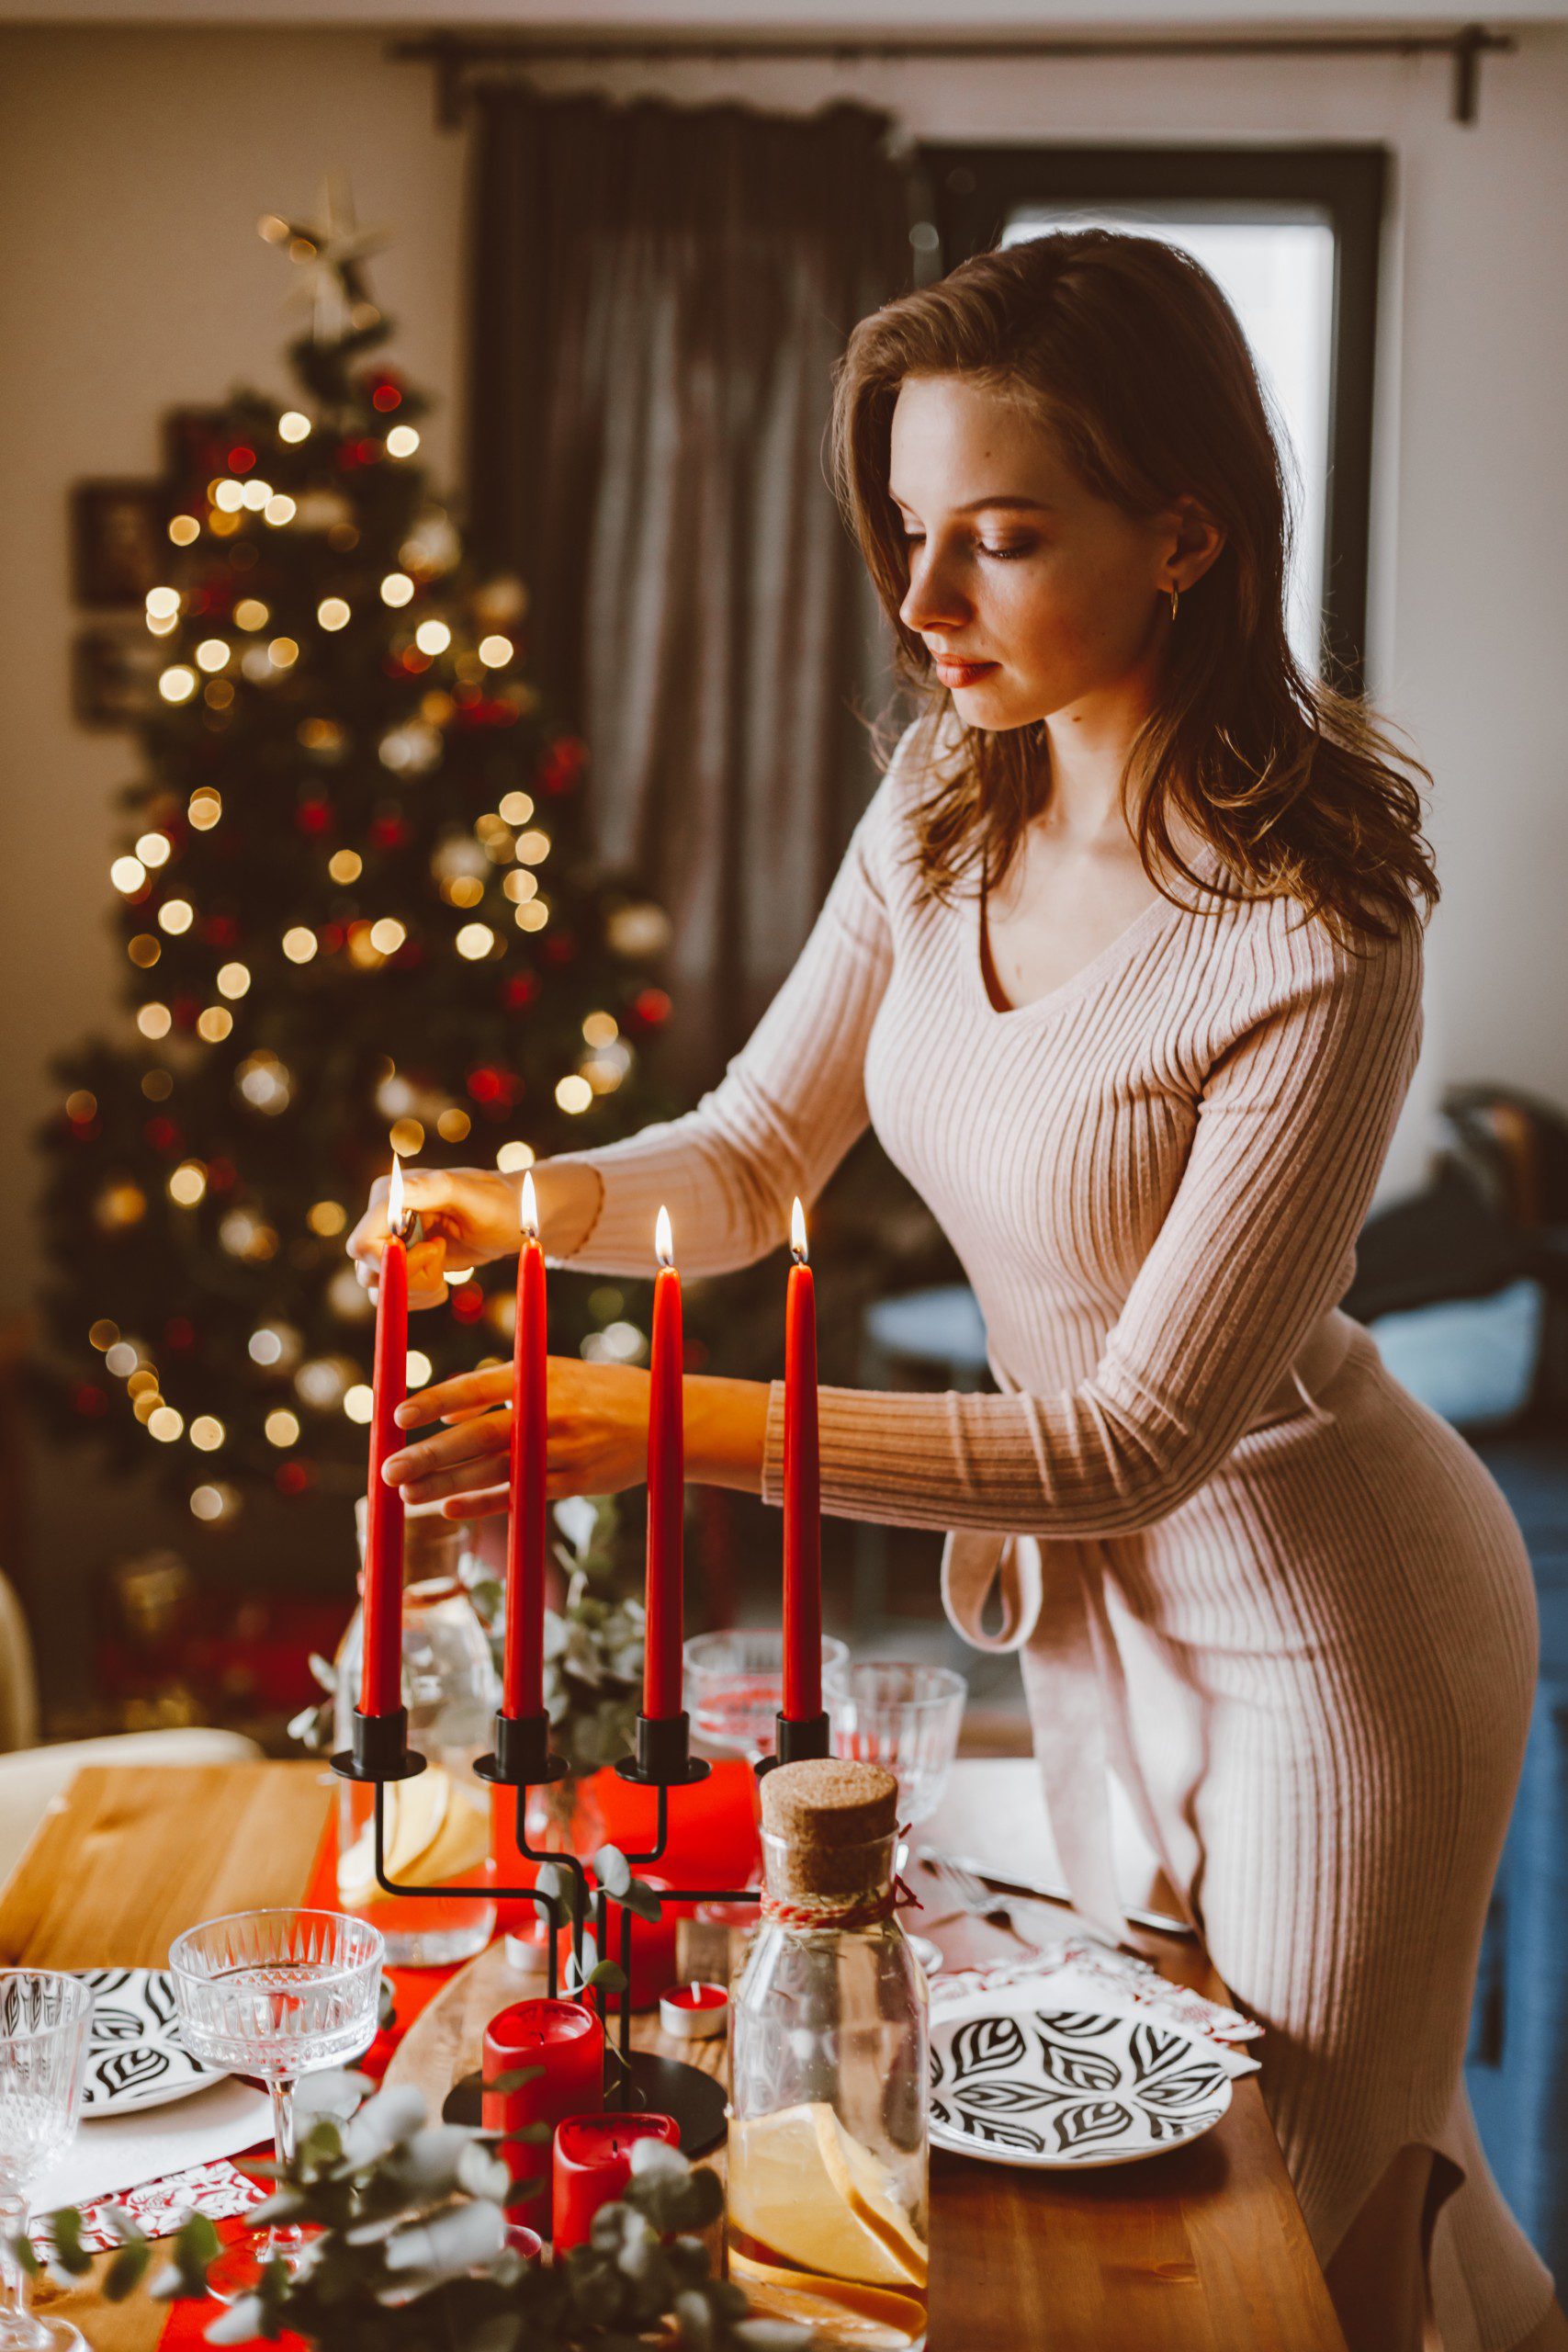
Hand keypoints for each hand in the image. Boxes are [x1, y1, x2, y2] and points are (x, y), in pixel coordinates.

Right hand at [346, 1167, 521, 1310]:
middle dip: (411, 1277)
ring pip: (381, 1288)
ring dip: (417, 1289)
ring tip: (446, 1269)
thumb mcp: (473, 1195)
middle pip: (370, 1271)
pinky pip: (394, 1297)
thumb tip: (394, 1190)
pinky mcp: (402, 1266)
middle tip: (443, 1258)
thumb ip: (435, 1189)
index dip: (394, 1262)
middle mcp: (382, 1219)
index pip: (363, 1244)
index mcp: (390, 1195)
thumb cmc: (499, 1203)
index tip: (435, 1251)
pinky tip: (443, 1282)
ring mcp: (390, 1244)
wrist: (513, 1222)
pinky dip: (420, 1298)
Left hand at [380, 1357, 652, 1514]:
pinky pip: (519, 1496)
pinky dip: (483, 1504)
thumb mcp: (553, 1372)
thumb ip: (501, 1385)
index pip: (474, 1387)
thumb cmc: (600, 1390)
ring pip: (491, 1472)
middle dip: (428, 1455)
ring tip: (406, 1495)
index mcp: (537, 1377)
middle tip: (388, 1470)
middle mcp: (545, 1413)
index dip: (433, 1402)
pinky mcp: (573, 1483)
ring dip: (445, 1485)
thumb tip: (448, 1405)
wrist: (665, 1417)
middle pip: (476, 1437)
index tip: (396, 1415)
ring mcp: (560, 1451)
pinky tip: (449, 1510)